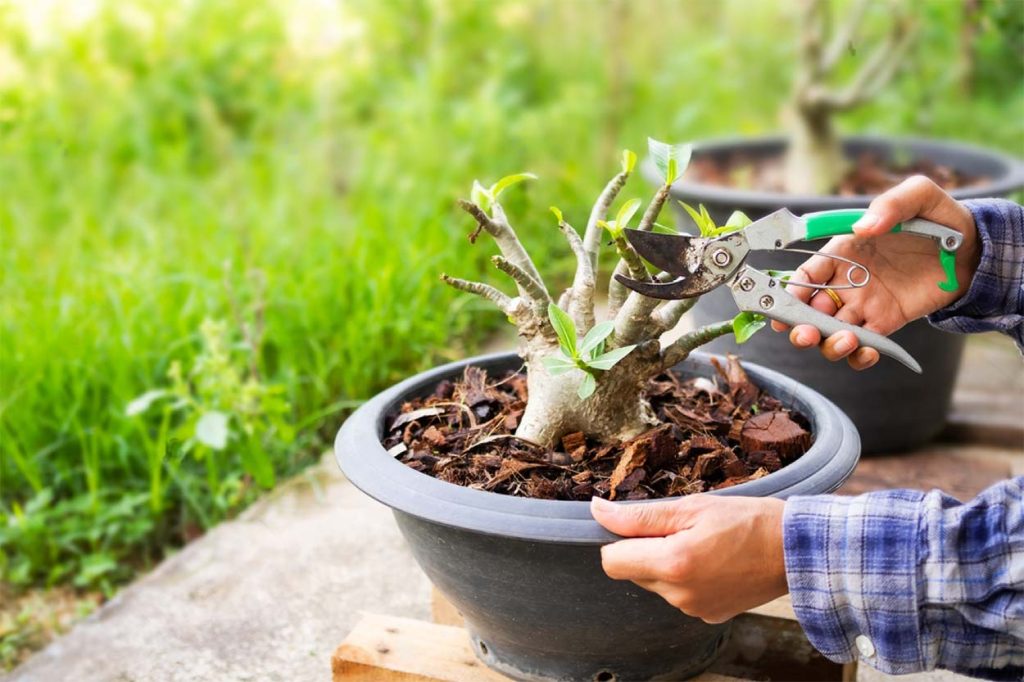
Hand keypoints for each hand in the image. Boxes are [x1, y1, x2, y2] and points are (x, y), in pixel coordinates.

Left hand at [591, 495, 786, 622]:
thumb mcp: (692, 507)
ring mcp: (694, 609)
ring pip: (657, 584)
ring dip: (667, 564)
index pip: (611, 562)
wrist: (796, 551)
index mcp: (672, 563)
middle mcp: (679, 594)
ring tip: (703, 544)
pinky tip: (714, 562)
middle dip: (646, 550)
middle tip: (682, 529)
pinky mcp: (708, 616)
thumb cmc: (748, 521)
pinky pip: (680, 595)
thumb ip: (639, 515)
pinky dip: (687, 579)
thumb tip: (598, 511)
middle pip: (633, 572)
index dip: (618, 541)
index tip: (639, 526)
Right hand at [771, 175, 979, 369]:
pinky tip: (867, 352)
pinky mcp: (886, 323)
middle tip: (806, 333)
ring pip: (830, 332)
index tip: (787, 302)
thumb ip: (889, 205)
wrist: (972, 248)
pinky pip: (863, 346)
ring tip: (846, 341)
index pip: (805, 275)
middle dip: (799, 326)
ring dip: (828, 343)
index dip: (791, 290)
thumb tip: (864, 227)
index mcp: (842, 252)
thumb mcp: (917, 197)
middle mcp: (846, 282)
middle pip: (809, 311)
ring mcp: (864, 305)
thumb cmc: (938, 217)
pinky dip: (859, 356)